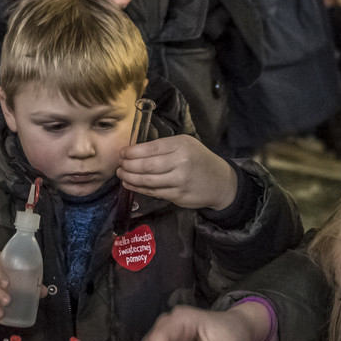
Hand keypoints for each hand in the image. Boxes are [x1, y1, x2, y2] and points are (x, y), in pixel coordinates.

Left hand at [118, 135, 237, 211]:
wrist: (220, 182)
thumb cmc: (199, 160)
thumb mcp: (186, 144)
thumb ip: (164, 146)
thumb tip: (135, 151)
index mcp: (181, 145)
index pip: (150, 148)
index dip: (132, 152)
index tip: (122, 153)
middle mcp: (180, 162)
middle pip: (146, 165)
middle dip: (128, 165)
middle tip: (119, 164)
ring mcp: (179, 181)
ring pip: (147, 180)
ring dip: (130, 177)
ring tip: (121, 173)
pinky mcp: (178, 196)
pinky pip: (153, 192)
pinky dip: (138, 188)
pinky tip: (129, 184)